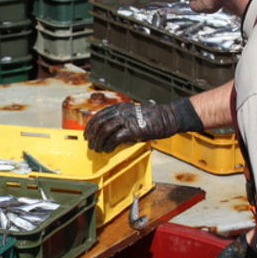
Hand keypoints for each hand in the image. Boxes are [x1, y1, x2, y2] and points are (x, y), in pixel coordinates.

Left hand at [84, 98, 202, 152]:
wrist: (169, 117)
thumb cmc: (153, 118)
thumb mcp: (133, 115)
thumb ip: (121, 120)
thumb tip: (109, 133)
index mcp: (120, 107)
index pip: (99, 116)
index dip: (91, 126)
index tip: (87, 135)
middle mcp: (121, 112)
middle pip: (99, 123)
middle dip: (92, 136)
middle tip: (91, 145)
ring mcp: (127, 120)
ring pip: (104, 130)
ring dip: (99, 142)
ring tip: (98, 150)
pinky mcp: (134, 130)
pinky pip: (115, 138)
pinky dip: (109, 145)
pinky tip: (108, 150)